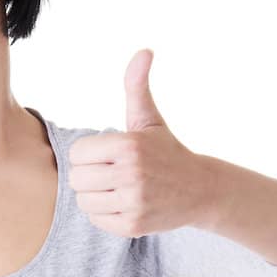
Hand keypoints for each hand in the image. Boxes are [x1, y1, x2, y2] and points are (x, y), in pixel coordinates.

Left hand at [68, 49, 217, 237]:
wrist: (199, 190)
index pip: (77, 153)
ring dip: (95, 196)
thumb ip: (137, 86)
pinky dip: (104, 214)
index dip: (88, 154)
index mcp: (130, 145)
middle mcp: (131, 174)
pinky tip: (122, 204)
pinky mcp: (133, 225)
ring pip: (84, 201)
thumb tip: (143, 51)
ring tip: (115, 189)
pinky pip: (96, 220)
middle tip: (110, 173)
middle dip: (89, 175)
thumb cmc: (166, 151)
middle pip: (77, 179)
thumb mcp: (150, 118)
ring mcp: (133, 202)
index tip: (105, 155)